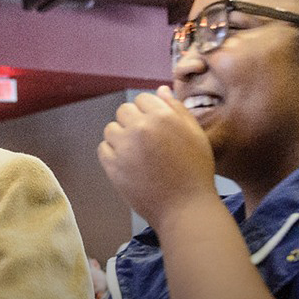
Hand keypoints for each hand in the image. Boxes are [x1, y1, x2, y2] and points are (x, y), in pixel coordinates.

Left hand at [98, 86, 217, 226]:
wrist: (185, 208)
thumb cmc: (195, 171)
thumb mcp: (195, 134)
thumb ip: (177, 109)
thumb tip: (160, 90)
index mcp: (162, 116)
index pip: (143, 99)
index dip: (149, 112)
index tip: (157, 128)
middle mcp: (140, 128)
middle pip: (124, 111)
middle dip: (134, 122)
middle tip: (148, 142)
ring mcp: (124, 147)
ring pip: (111, 129)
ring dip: (121, 137)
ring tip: (138, 154)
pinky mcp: (112, 167)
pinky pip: (103, 149)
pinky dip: (112, 154)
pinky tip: (129, 164)